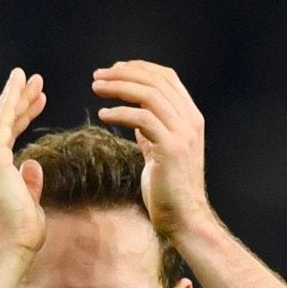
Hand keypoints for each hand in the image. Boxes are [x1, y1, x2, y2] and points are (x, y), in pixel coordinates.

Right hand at [0, 70, 47, 254]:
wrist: (11, 247)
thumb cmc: (20, 234)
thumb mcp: (28, 203)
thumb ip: (29, 184)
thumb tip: (32, 165)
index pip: (4, 138)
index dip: (20, 118)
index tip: (36, 103)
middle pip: (1, 124)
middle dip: (19, 101)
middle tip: (35, 81)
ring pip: (1, 119)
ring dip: (17, 97)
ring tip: (32, 78)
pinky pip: (3, 122)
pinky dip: (12, 101)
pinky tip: (20, 85)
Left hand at [91, 60, 211, 240]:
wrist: (184, 219)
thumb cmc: (169, 190)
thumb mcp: (160, 152)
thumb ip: (151, 131)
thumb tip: (135, 114)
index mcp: (190, 117)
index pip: (166, 77)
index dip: (139, 68)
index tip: (114, 70)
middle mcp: (190, 120)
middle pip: (155, 81)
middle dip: (123, 74)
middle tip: (97, 76)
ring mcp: (183, 133)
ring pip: (149, 94)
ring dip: (118, 87)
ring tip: (96, 89)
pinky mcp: (171, 148)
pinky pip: (142, 119)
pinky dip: (119, 113)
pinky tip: (103, 114)